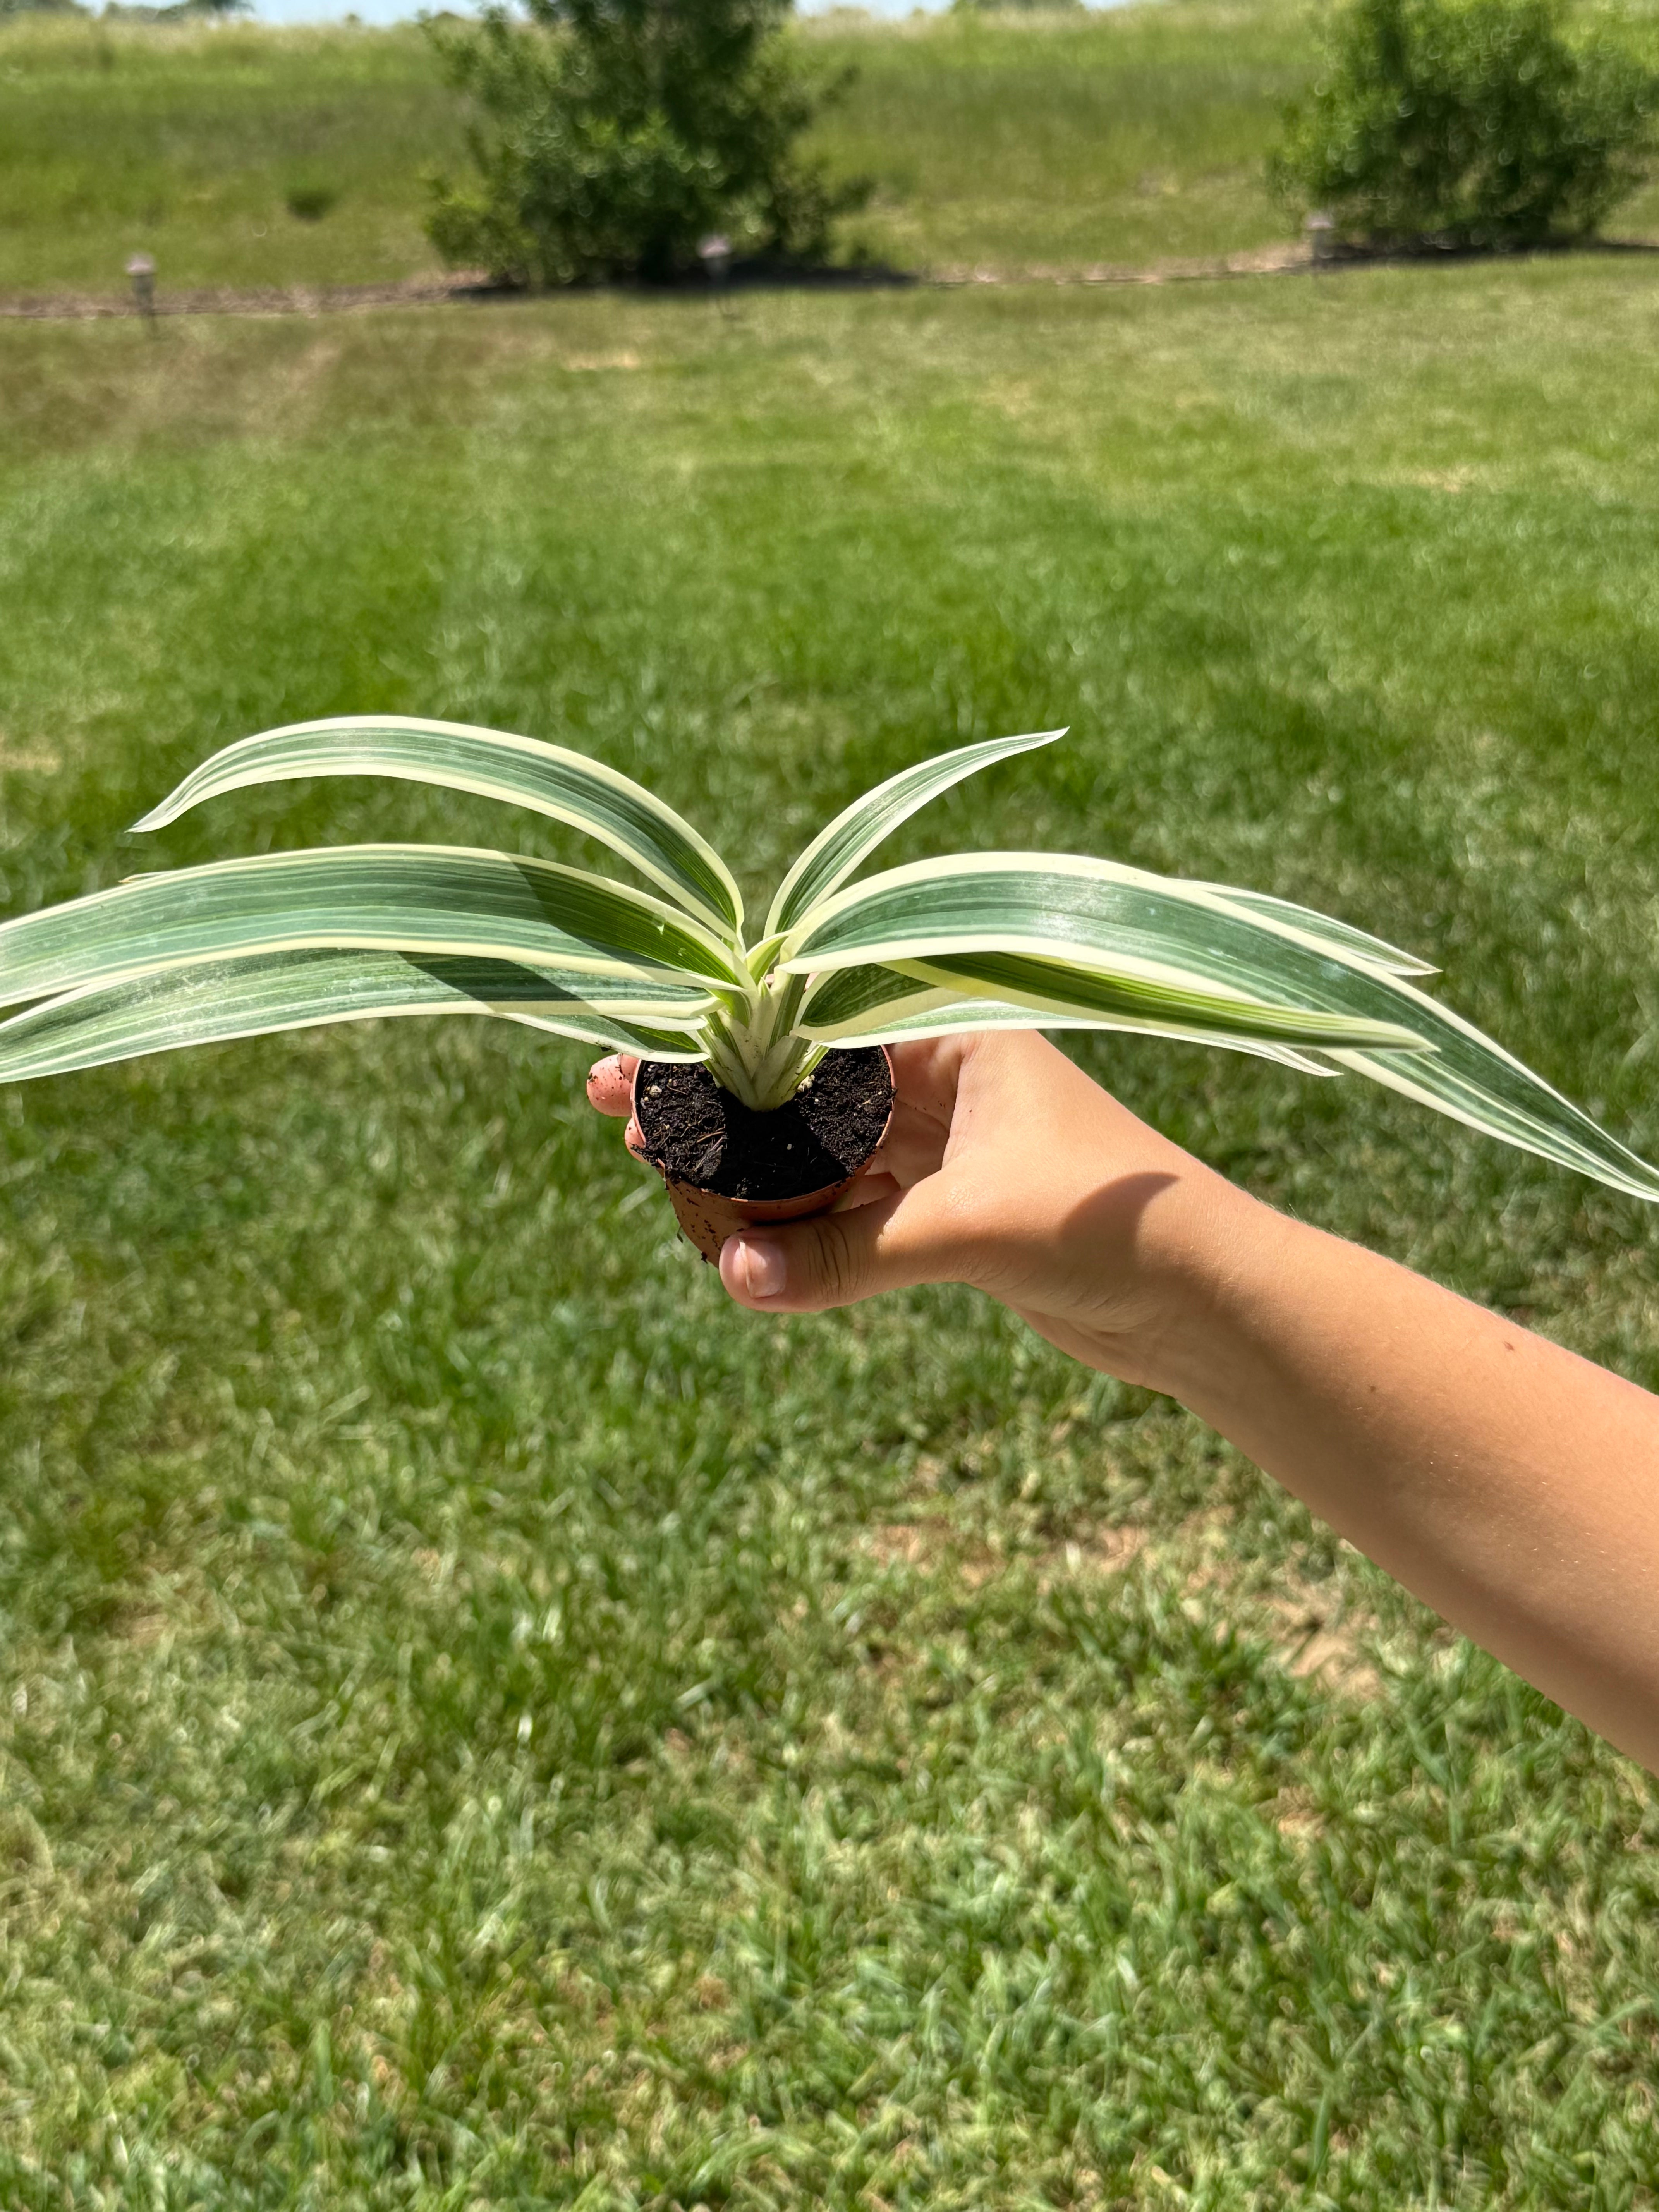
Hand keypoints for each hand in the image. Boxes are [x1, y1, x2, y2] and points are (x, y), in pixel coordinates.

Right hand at [587, 1031, 1260, 1390]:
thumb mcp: (970, 1228)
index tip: (632, 1070)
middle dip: (714, 1112)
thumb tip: (737, 1279)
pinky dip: (799, 1230)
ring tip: (671, 1195)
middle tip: (621, 1128)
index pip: (810, 1027)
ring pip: (818, 1152)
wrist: (1204, 1300)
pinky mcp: (947, 1207)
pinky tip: (740, 1248)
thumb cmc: (1110, 1226)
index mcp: (957, 1033)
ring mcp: (944, 1141)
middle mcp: (944, 1074)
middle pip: (801, 1086)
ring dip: (749, 1177)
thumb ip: (850, 1253)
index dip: (715, 1052)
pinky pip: (848, 1208)